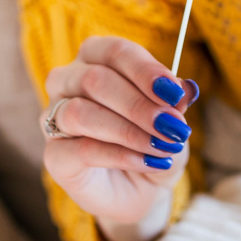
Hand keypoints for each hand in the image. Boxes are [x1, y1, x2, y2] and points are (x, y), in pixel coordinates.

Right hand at [41, 36, 198, 227]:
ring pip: (80, 112)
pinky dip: (119, 155)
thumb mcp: (172, 120)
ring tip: (161, 146)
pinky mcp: (55, 155)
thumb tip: (185, 88)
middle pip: (94, 79)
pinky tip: (146, 161)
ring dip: (128, 130)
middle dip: (139, 104)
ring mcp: (55, 118)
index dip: (146, 71)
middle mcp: (68, 81)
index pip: (115, 52)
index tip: (175, 94)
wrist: (141, 189)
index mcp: (96, 58)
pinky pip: (81, 149)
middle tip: (172, 126)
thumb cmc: (152, 142)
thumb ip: (174, 101)